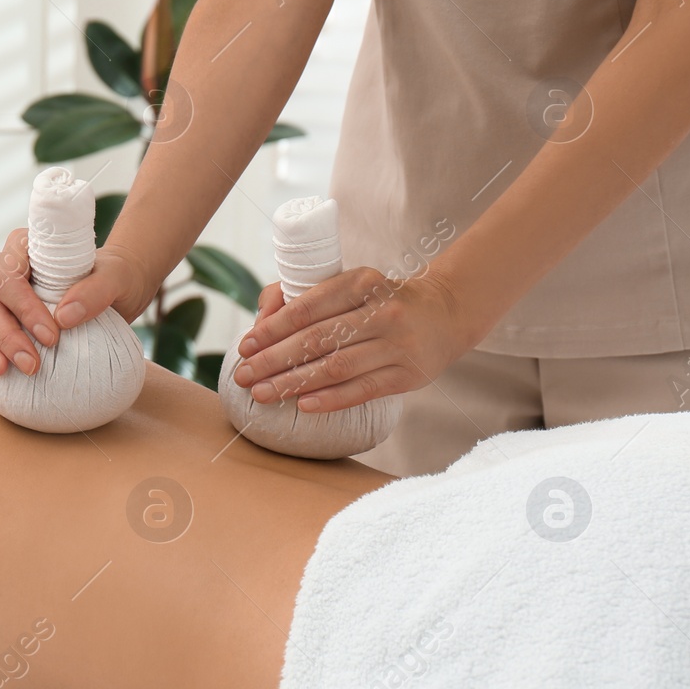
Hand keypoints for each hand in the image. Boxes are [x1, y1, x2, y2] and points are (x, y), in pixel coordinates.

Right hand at [0, 229, 152, 377]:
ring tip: (2, 372)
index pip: (11, 273)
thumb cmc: (113, 277)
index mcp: (27, 248)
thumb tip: (64, 316)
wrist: (115, 291)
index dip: (24, 306)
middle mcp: (6, 269)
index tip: (51, 336)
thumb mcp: (115, 278)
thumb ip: (95, 291)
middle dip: (6, 335)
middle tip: (31, 365)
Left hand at [229, 267, 473, 412]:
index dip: (271, 329)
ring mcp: (397, 345)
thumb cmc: (380, 300)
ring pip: (336, 368)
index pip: (306, 308)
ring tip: (263, 394)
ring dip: (294, 383)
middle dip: (273, 360)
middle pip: (316, 340)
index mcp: (361, 283)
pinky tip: (303, 406)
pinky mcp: (407, 375)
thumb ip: (301, 296)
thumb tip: (261, 320)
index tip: (245, 346)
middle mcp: (381, 312)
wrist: (446, 314)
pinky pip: (362, 390)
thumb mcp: (349, 285)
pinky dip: (331, 399)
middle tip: (244, 376)